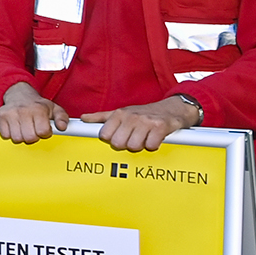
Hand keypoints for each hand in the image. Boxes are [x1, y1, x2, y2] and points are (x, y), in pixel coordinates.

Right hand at [0, 82, 69, 144]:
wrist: (19, 94)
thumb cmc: (37, 104)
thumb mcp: (54, 108)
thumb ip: (62, 118)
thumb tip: (62, 127)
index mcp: (39, 109)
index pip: (43, 132)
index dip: (45, 133)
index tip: (44, 129)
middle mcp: (24, 110)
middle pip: (30, 138)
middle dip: (33, 137)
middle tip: (33, 129)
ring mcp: (11, 113)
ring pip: (17, 138)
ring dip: (22, 137)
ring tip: (24, 129)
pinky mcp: (1, 116)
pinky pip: (6, 135)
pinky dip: (10, 134)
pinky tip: (15, 128)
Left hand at [78, 96, 201, 152]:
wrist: (172, 108)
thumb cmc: (144, 113)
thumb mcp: (121, 112)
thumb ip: (101, 117)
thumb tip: (83, 119)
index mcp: (119, 113)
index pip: (105, 135)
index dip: (113, 140)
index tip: (121, 136)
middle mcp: (131, 116)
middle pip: (118, 144)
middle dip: (127, 145)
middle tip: (135, 137)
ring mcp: (146, 121)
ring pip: (134, 146)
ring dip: (141, 146)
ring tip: (145, 137)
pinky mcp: (160, 127)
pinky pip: (151, 146)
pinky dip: (153, 145)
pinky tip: (155, 138)